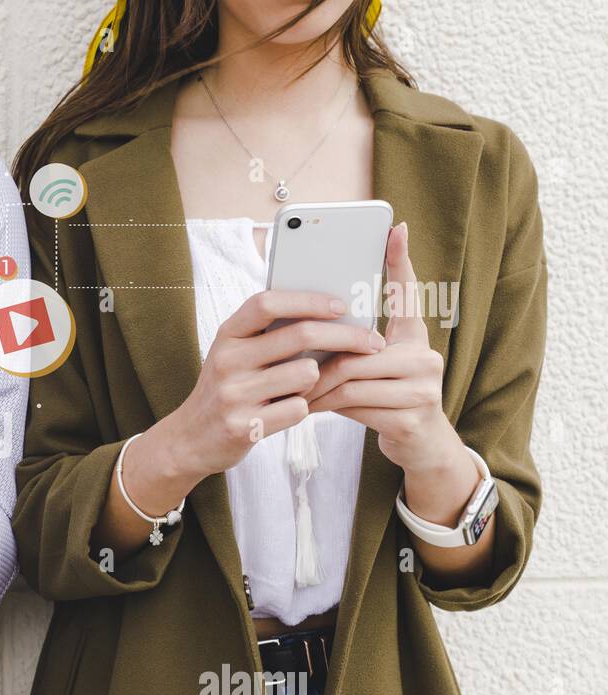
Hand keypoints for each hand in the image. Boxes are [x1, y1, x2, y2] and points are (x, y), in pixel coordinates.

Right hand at [94, 289, 383, 555]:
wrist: (189, 439)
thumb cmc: (225, 389)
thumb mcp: (233, 353)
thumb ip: (266, 334)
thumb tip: (328, 311)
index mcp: (227, 335)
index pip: (268, 303)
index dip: (309, 300)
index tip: (342, 306)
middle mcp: (226, 360)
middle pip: (300, 336)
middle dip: (346, 337)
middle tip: (372, 342)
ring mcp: (234, 394)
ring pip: (306, 375)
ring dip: (318, 381)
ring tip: (304, 387)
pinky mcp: (244, 426)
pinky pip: (298, 410)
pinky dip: (302, 409)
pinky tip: (288, 410)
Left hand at [304, 222, 461, 473]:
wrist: (421, 447)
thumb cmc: (385, 400)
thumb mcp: (373, 369)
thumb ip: (353, 347)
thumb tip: (307, 324)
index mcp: (414, 337)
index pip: (408, 294)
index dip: (401, 261)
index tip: (395, 228)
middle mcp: (426, 356)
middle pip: (357, 347)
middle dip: (318, 360)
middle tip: (287, 364)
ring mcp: (423, 388)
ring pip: (352, 377)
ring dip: (316, 386)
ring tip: (295, 391)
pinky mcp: (412, 418)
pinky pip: (355, 405)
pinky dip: (326, 406)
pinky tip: (309, 408)